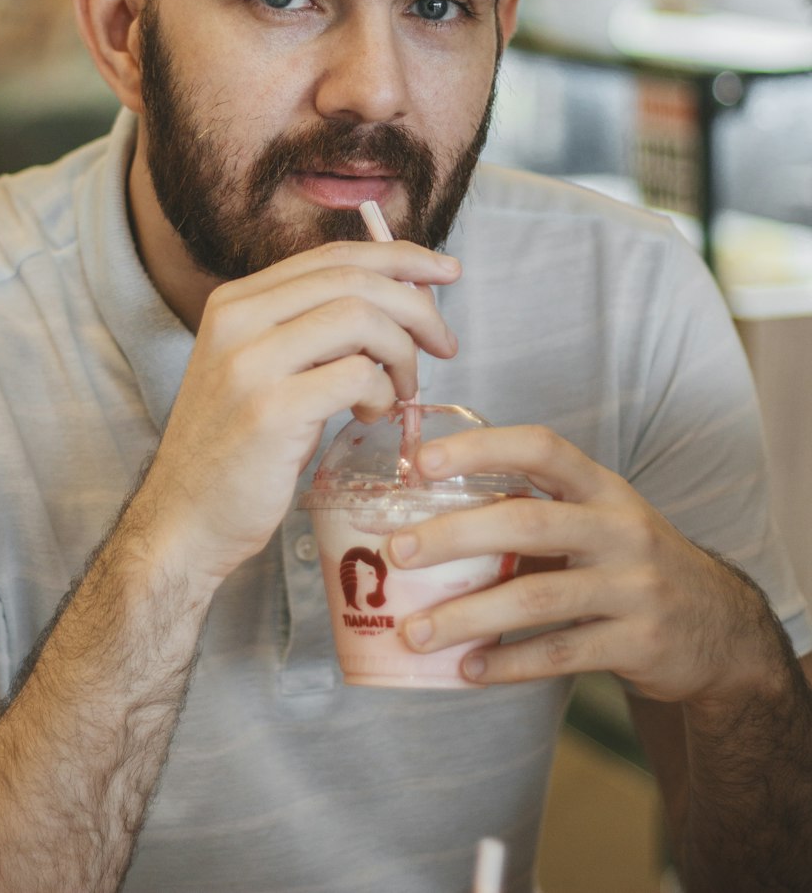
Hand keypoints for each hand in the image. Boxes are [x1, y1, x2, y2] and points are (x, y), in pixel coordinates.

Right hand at [138, 239, 460, 588]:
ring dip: (403, 353)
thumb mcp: (263, 367)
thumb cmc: (239, 446)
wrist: (185, 518)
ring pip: (360, 318)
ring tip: (404, 390)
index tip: (444, 272)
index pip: (333, 254)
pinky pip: (357, 376)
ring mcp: (251, 363)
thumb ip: (314, 329)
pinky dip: (382, 395)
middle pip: (353, 278)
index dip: (399, 256)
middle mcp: (238, 319)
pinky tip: (372, 417)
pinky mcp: (271, 411)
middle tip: (444, 343)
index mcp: (237, 301)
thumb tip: (401, 299)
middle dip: (416, 306)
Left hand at [388, 424, 773, 704]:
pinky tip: (468, 669)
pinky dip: (509, 662)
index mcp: (602, 487)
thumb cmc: (630, 562)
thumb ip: (534, 510)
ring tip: (416, 632)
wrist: (720, 628)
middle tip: (398, 553)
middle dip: (455, 535)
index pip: (542, 448)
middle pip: (527, 521)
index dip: (482, 448)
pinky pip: (562, 653)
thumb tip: (429, 513)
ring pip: (537, 597)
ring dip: (468, 615)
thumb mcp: (598, 519)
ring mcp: (634, 587)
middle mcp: (621, 529)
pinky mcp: (639, 643)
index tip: (423, 461)